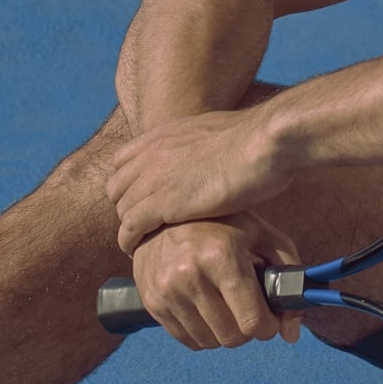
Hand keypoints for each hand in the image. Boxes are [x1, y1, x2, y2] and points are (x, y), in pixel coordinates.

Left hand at [106, 105, 301, 249]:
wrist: (267, 141)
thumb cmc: (259, 139)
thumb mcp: (218, 132)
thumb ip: (202, 145)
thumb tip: (213, 154)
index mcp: (164, 134)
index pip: (123, 160)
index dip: (129, 183)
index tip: (142, 200)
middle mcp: (152, 153)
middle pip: (116, 187)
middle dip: (125, 207)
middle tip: (142, 225)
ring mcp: (155, 176)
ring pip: (122, 208)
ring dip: (128, 227)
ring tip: (139, 243)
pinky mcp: (165, 202)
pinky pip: (130, 226)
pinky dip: (129, 240)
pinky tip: (135, 251)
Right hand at [130, 212, 305, 349]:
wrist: (165, 215)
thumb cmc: (224, 225)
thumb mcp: (263, 236)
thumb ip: (288, 277)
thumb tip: (292, 334)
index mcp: (222, 256)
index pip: (252, 321)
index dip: (268, 327)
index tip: (268, 318)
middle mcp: (190, 274)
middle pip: (232, 337)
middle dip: (246, 330)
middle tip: (246, 309)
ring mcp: (167, 290)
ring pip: (210, 342)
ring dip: (224, 332)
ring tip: (225, 306)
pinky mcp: (152, 301)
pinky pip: (187, 340)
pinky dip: (202, 332)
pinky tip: (205, 308)